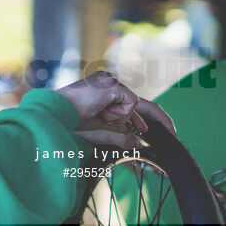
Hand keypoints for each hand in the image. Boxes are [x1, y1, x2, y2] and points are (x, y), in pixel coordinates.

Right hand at [56, 71, 175, 147]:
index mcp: (104, 92)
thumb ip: (121, 136)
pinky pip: (129, 106)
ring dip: (115, 118)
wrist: (57, 117)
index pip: (133, 103)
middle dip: (146, 120)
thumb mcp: (101, 133)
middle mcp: (109, 83)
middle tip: (167, 131)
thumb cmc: (72, 125)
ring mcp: (111, 82)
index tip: (168, 128)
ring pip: (131, 108)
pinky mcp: (113, 86)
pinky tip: (99, 110)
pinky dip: (116, 113)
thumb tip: (139, 142)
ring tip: (95, 115)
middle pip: (137, 105)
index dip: (151, 116)